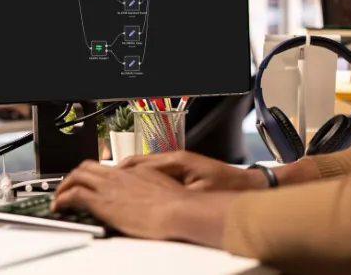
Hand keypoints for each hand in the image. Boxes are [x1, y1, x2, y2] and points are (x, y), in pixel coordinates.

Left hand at [51, 160, 183, 239]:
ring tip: (59, 197)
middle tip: (70, 186)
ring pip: (77, 175)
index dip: (96, 174)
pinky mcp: (101, 201)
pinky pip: (74, 194)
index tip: (92, 183)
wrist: (177, 210)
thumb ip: (151, 188)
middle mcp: (120, 175)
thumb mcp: (164, 190)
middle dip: (75, 176)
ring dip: (64, 185)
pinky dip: (62, 198)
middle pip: (88, 166)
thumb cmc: (176, 205)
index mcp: (136, 171)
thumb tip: (149, 195)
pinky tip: (59, 206)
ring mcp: (109, 186)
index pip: (108, 167)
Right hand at [118, 151, 265, 190]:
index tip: (110, 177)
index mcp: (177, 158)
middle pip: (141, 160)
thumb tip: (154, 193)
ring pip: (146, 164)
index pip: (142, 162)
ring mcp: (178, 160)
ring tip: (116, 182)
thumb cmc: (226, 185)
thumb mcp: (198, 192)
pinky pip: (155, 169)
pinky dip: (143, 176)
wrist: (245, 183)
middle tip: (105, 179)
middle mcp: (176, 156)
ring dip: (132, 173)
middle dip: (122, 170)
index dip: (124, 171)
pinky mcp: (181, 167)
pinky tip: (136, 185)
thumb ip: (174, 192)